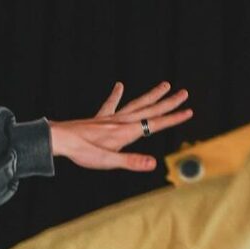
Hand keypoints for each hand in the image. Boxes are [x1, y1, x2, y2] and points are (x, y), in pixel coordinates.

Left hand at [49, 81, 191, 171]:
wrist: (60, 139)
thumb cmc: (82, 151)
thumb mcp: (108, 161)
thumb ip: (131, 162)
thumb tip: (153, 164)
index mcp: (126, 132)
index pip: (155, 123)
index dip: (173, 118)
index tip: (189, 111)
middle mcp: (121, 121)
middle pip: (149, 109)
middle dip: (168, 102)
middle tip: (184, 93)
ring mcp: (110, 118)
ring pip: (136, 103)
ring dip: (151, 95)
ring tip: (164, 85)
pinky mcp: (99, 118)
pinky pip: (111, 104)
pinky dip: (116, 95)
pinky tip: (119, 86)